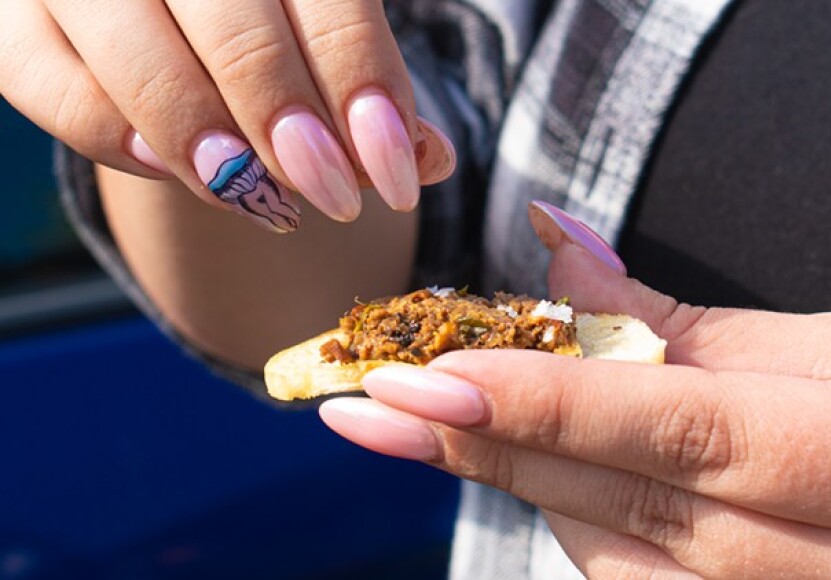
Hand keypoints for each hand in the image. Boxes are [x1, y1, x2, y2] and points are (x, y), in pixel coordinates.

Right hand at [1, 0, 454, 231]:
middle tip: (333, 196)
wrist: (163, 4)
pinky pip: (47, 82)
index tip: (397, 174)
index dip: (363, 86)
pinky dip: (111, 134)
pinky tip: (171, 167)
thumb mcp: (318, 31)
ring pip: (134, 50)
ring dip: (204, 137)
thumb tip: (426, 158)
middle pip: (232, 20)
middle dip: (287, 121)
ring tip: (257, 196)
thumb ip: (368, 88)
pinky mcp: (14, 15)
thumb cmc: (259, 17)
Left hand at [319, 203, 830, 577]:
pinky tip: (539, 469)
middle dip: (475, 446)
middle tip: (366, 407)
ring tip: (434, 415)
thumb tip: (561, 253)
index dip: (530, 401)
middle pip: (610, 497)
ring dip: (517, 477)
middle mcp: (804, 560)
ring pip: (608, 549)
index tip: (416, 376)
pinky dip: (573, 515)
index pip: (659, 428)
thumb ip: (682, 319)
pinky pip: (633, 577)